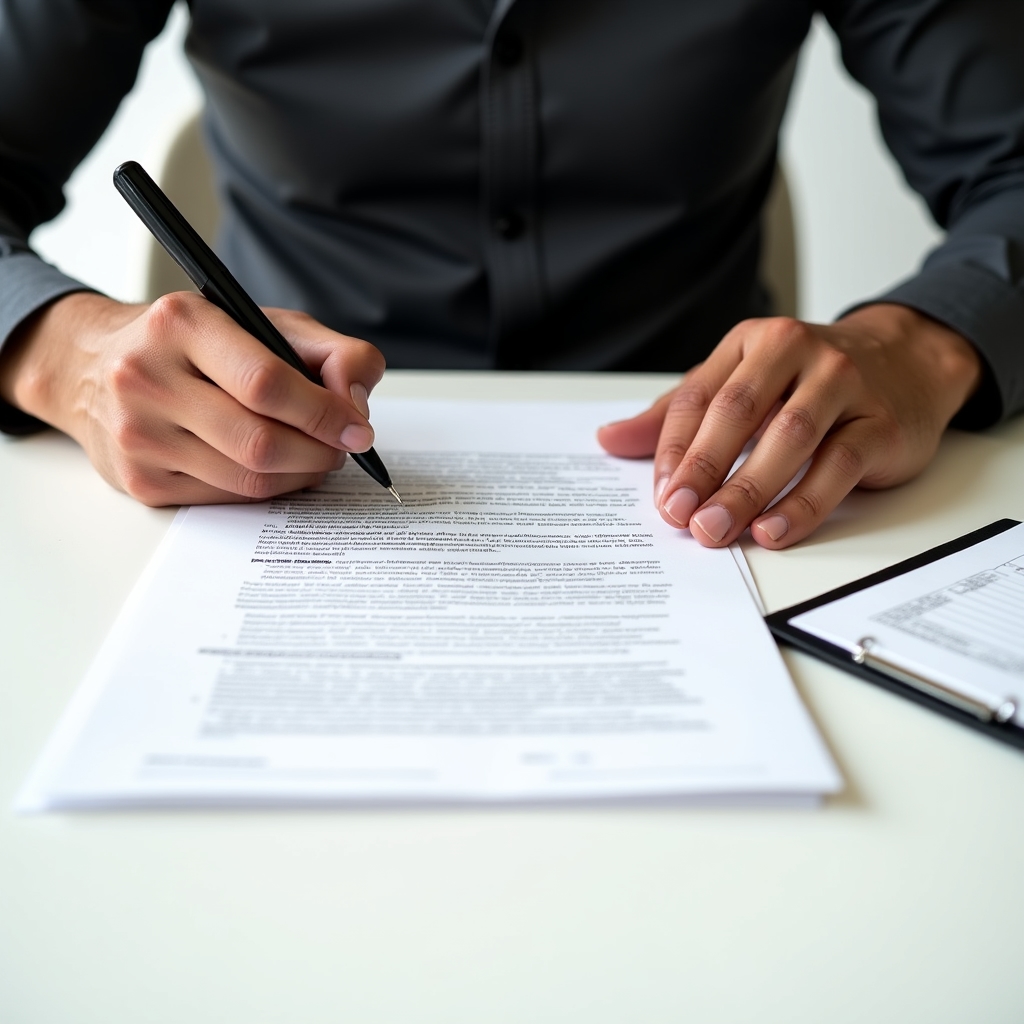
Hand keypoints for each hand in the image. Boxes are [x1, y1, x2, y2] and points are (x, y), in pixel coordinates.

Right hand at [0, 291, 384, 504]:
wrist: (94, 367)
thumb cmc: (193, 345)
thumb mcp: (264, 322)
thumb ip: (331, 351)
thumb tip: (356, 404)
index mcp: (181, 324)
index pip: (267, 383)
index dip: (324, 414)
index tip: (357, 429)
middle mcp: (147, 377)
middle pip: (260, 440)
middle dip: (319, 452)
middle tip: (341, 448)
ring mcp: (138, 434)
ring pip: (247, 478)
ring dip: (300, 475)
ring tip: (315, 457)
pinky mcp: (140, 480)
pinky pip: (226, 498)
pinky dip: (267, 489)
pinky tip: (276, 469)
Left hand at [597, 304, 982, 548]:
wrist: (909, 361)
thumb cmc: (809, 381)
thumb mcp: (739, 385)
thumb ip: (677, 416)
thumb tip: (609, 439)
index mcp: (750, 343)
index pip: (698, 398)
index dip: (673, 451)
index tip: (661, 496)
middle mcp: (795, 353)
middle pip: (737, 414)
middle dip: (703, 469)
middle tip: (679, 516)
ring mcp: (843, 384)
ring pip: (787, 438)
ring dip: (746, 490)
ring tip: (717, 530)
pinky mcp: (881, 422)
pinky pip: (836, 465)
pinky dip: (802, 503)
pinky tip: (773, 531)